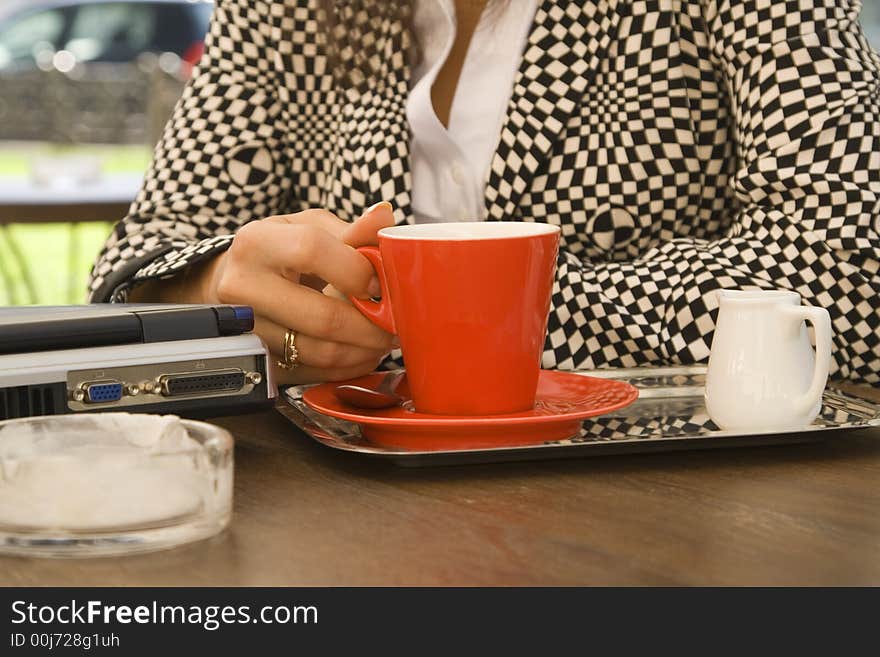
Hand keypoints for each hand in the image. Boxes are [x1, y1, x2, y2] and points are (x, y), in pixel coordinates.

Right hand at [139, 203, 395, 383]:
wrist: (234, 283)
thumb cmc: (279, 252)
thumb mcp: (309, 228)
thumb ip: (351, 230)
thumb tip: (384, 215)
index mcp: (256, 243)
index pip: (312, 251)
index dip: (356, 271)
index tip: (380, 283)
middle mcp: (242, 288)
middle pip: (322, 317)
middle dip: (372, 325)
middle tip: (396, 322)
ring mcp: (247, 332)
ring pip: (321, 353)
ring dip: (364, 350)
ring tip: (383, 337)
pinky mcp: (258, 360)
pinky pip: (315, 373)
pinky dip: (348, 366)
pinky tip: (361, 351)